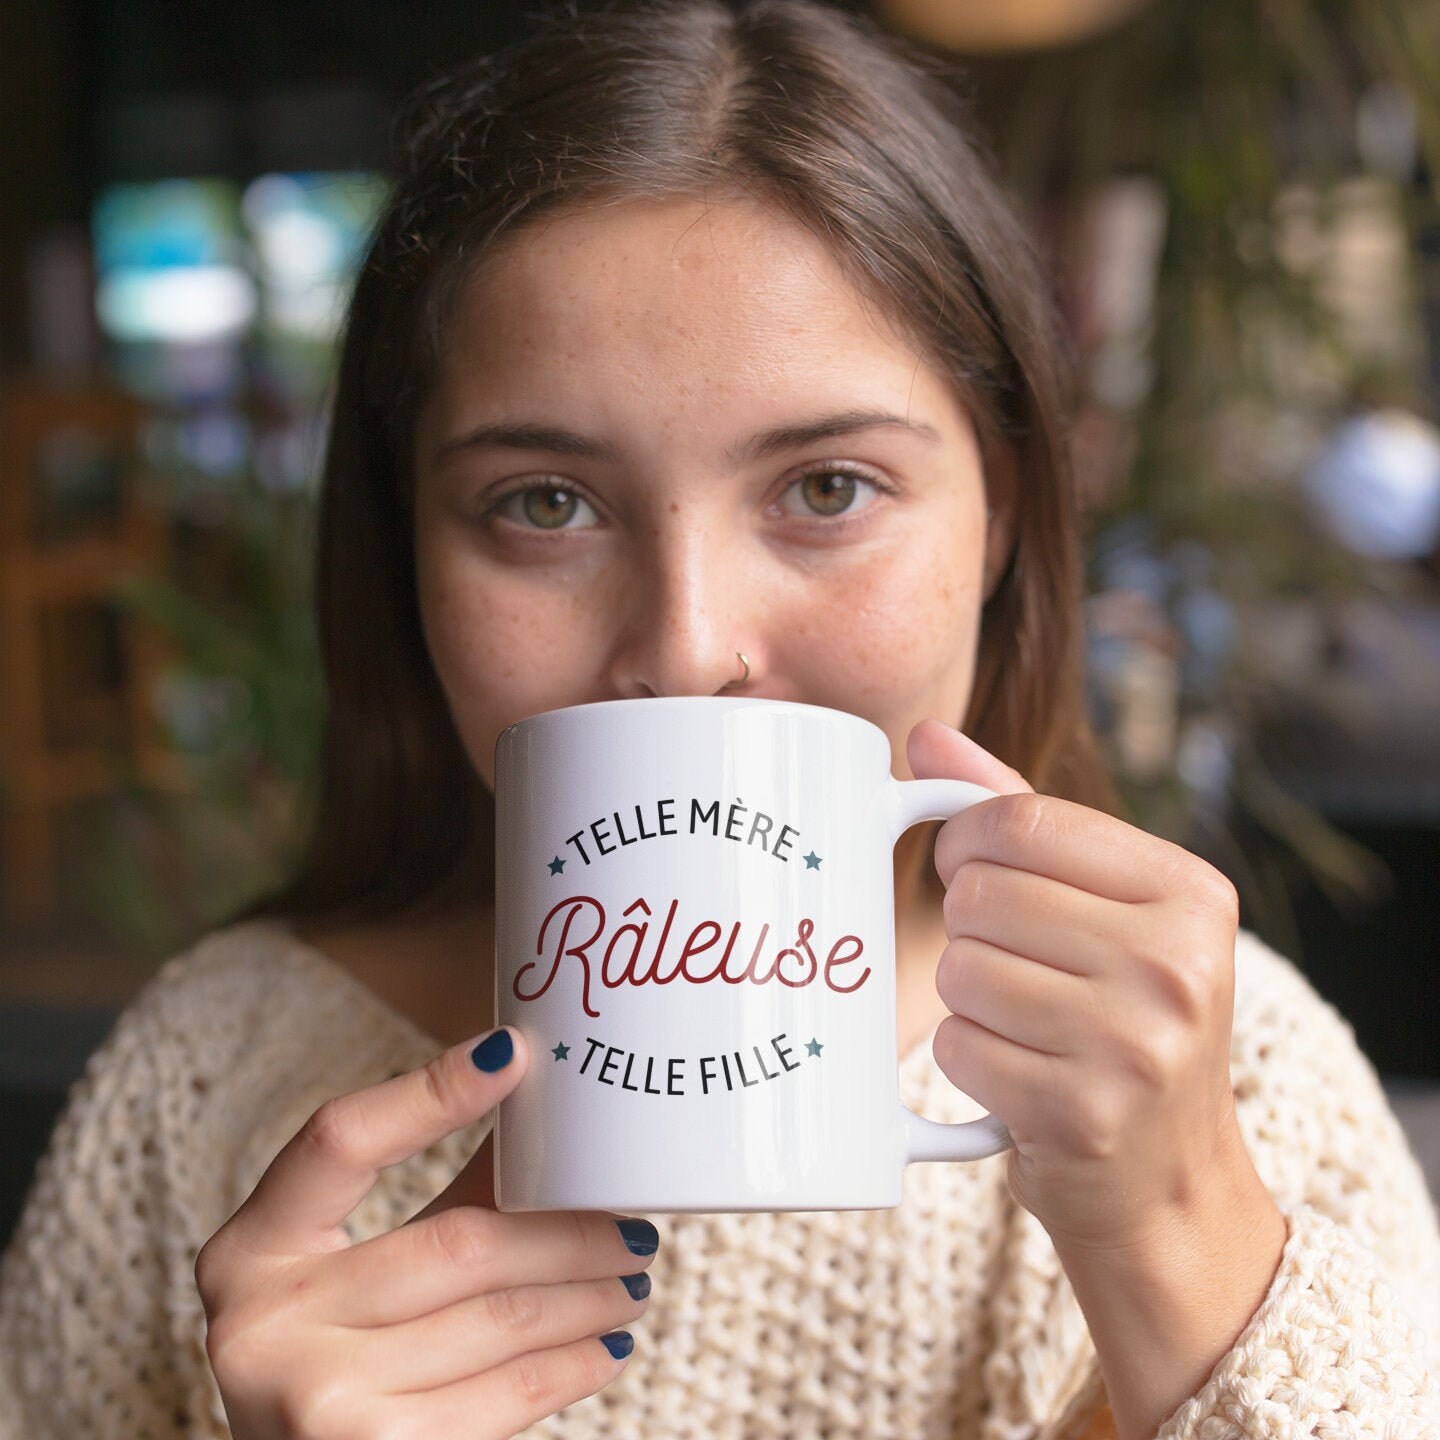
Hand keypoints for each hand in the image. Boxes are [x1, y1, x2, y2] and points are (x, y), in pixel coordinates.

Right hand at [195, 1027, 655, 1438]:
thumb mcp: (343, 1276)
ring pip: (500, 1317)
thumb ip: (438, 1199)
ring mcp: (317, 1399)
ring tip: (633, 1278)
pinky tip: (605, 1346)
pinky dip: (570, 1365)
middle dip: (568, 1231)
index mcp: (251, 1249)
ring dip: (587, 1294)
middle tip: (631, 1222)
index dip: (429, 1092)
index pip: (341, 1139)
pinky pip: (506, 1396)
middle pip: (459, 1242)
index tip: (516, 1055)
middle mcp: (266, 1323)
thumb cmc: (329, 1360)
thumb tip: (543, 1115)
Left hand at [907, 719, 1248, 1253]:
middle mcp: (1177, 963)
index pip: (1021, 817)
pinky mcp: (1082, 1112)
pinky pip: (956, 1043)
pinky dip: (967, 1056)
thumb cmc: (1123, 1017)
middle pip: (981, 893)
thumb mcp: (1106, 906)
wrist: (1170, 1181)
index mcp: (1191, 892)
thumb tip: (926, 738)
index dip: (967, 840)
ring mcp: (1136, 1043)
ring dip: (967, 995)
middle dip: (970, 926)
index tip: (971, 866)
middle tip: (1014, 963)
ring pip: (961, 966)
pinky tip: (1016, 1071)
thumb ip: (1020, 812)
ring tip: (1023, 1020)